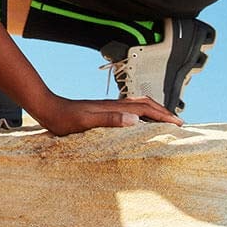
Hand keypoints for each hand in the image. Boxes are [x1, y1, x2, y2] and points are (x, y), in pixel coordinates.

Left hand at [35, 94, 181, 135]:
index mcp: (113, 108)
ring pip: (137, 105)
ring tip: (165, 121)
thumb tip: (134, 120)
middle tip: (179, 122)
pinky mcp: (101, 110)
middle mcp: (113, 105)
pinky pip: (128, 109)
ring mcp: (108, 107)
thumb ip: (109, 119)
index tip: (179, 123)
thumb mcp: (86, 122)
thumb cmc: (64, 118)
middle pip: (145, 104)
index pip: (145, 109)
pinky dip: (141, 114)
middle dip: (163, 111)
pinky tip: (138, 122)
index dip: (163, 115)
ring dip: (154, 111)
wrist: (47, 108)